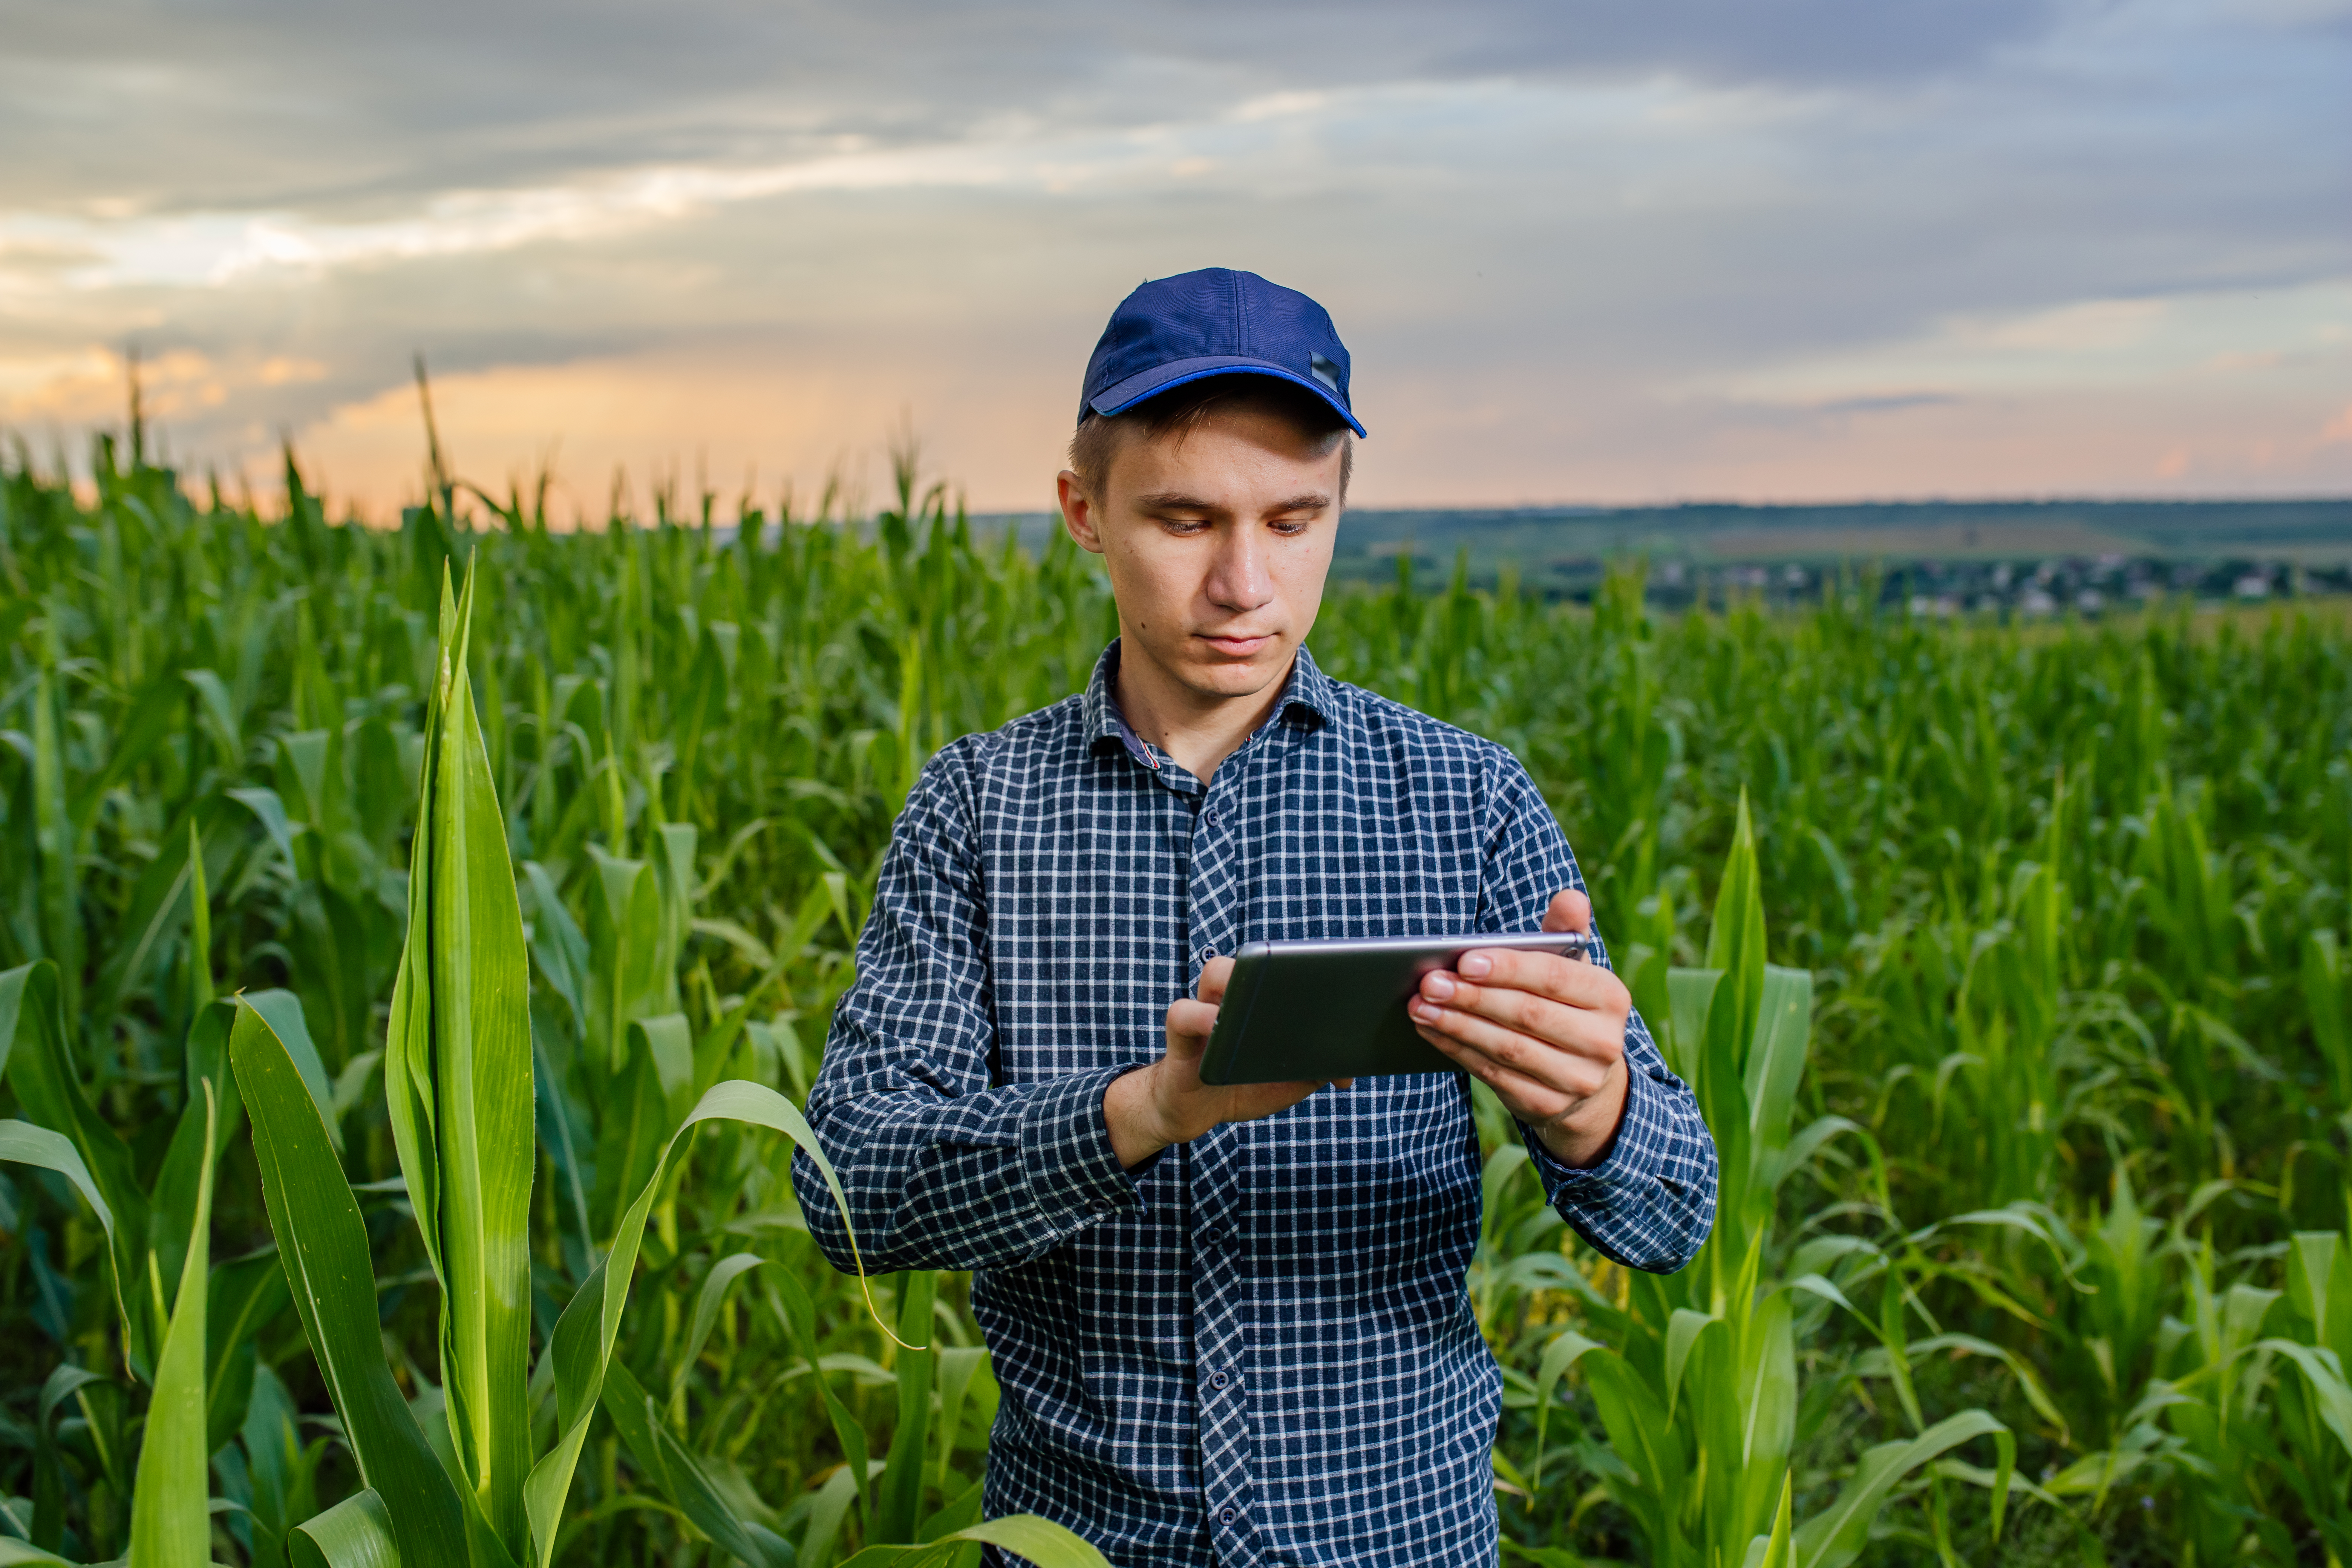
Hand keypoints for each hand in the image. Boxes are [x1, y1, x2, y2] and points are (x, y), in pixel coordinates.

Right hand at [1104, 955, 1349, 1168]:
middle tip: (1298, 976)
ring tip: (1256, 999)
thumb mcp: (1287, 1082)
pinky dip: (1200, 1015)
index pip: (1280, 970)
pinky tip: (1218, 1027)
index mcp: (1259, 1003)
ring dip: (1236, 979)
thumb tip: (1347, 1075)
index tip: (1330, 974)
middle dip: (1273, 962)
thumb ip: (1316, 1071)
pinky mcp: (1180, 1037)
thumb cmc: (1244, 1087)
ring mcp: (1204, 1013)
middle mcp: (1232, 999)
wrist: (1197, 1112)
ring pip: (1214, 972)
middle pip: (1248, 959)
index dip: (1303, 966)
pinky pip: (1182, 1013)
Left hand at [1407, 890, 1630, 1167]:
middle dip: (1472, 997)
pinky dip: (1458, 1051)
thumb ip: (1565, 931)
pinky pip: (1495, 1075)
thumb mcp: (1573, 969)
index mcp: (1610, 997)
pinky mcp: (1548, 1105)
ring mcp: (1577, 1079)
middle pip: (1527, 1014)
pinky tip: (1432, 1032)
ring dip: (1457, 1026)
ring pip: (1507, 1048)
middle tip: (1429, 983)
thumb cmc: (1567, 1007)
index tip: (1464, 960)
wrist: (1588, 1080)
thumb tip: (1569, 897)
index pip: (1554, 977)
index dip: (1507, 968)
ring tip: (1421, 1006)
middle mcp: (1601, 1041)